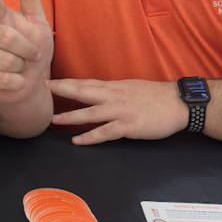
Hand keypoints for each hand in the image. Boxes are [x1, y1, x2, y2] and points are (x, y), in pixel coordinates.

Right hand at [0, 0, 53, 105]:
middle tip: (32, 55)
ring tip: (21, 67)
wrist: (27, 82)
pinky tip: (15, 80)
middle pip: (8, 39)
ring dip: (23, 68)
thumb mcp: (37, 23)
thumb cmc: (31, 49)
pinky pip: (4, 79)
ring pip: (7, 62)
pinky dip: (18, 82)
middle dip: (28, 50)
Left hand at [49, 78, 189, 144]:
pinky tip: (77, 141)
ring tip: (53, 119)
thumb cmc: (155, 96)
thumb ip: (111, 90)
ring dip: (70, 116)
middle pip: (82, 91)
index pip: (84, 82)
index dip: (65, 82)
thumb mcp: (130, 87)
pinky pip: (105, 132)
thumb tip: (95, 92)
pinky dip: (90, 137)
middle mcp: (113, 96)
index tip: (48, 80)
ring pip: (90, 113)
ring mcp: (120, 111)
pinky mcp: (128, 126)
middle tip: (42, 89)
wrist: (179, 103)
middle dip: (61, 90)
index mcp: (113, 87)